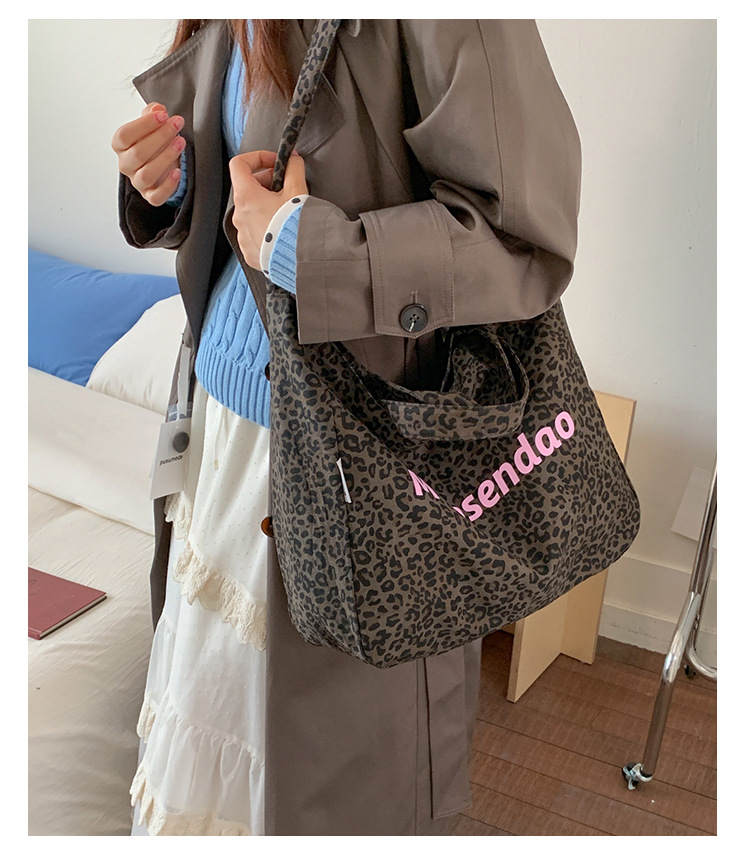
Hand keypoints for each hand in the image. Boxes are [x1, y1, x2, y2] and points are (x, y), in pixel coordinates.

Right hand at [111, 102, 185, 206]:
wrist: (163, 165)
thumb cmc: (155, 143)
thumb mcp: (152, 125)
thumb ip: (152, 114)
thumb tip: (157, 109)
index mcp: (121, 145)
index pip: (124, 135)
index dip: (144, 125)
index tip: (162, 115)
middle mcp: (126, 164)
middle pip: (138, 153)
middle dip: (160, 137)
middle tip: (176, 125)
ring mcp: (137, 182)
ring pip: (146, 174)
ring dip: (165, 157)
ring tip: (180, 143)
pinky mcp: (150, 195)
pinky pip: (156, 197)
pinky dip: (167, 186)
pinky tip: (178, 172)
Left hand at [229, 150, 307, 270]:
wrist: (300, 259)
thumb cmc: (296, 226)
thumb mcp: (298, 191)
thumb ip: (294, 169)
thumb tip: (293, 160)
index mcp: (246, 197)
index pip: (239, 165)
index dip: (257, 158)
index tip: (273, 163)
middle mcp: (239, 216)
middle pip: (247, 189)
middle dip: (266, 183)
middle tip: (285, 186)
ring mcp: (243, 236)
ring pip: (250, 213)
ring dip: (265, 206)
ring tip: (285, 212)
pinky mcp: (249, 252)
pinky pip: (254, 234)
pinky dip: (265, 227)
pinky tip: (282, 230)